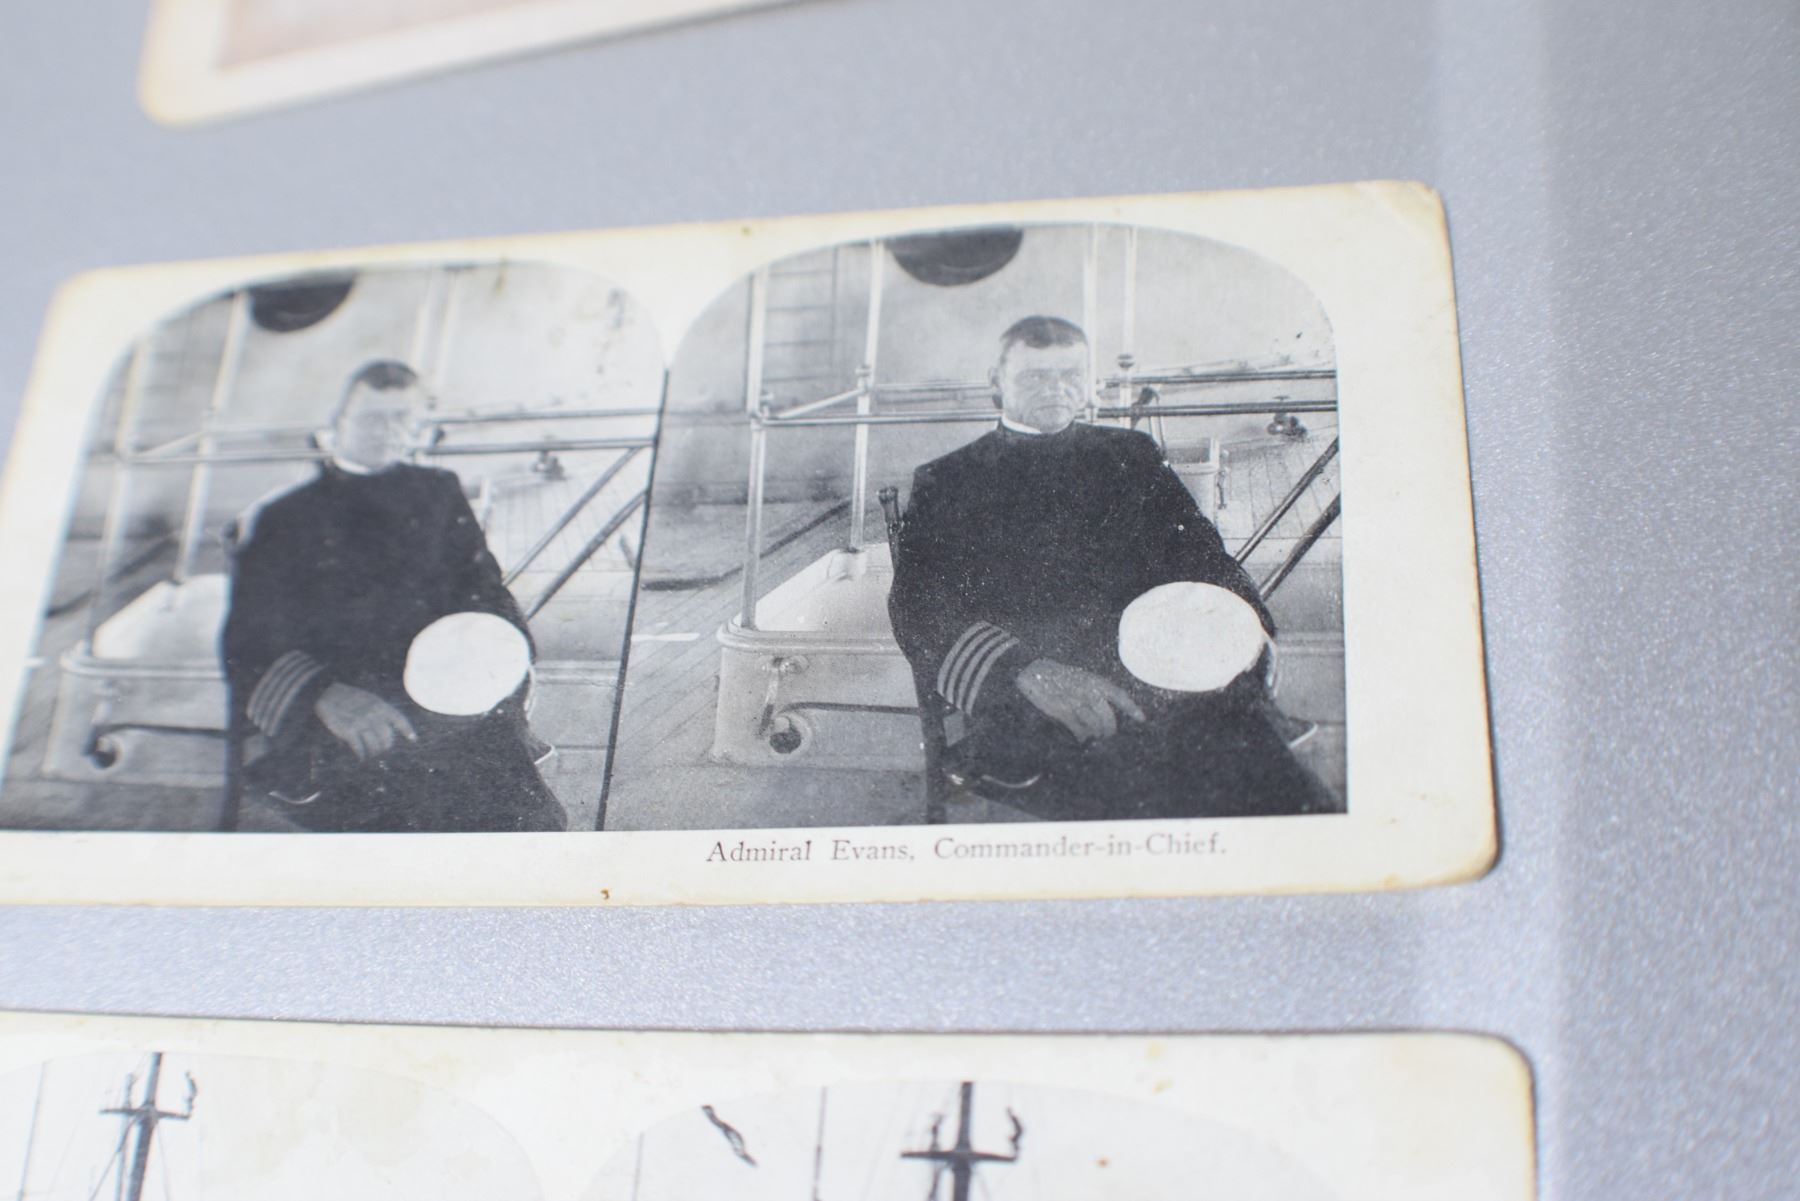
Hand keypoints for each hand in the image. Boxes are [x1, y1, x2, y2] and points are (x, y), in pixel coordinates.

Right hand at [313, 682, 416, 760]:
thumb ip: (380, 711)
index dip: (407, 730)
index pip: (399, 719)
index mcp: (380, 705)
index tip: (413, 739)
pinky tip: (361, 757)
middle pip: (387, 738)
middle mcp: (374, 715)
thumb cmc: (349, 697)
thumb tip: (389, 727)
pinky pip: (359, 748)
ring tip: (370, 754)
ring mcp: (362, 724)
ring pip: (375, 746)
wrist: (327, 693)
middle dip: (385, 746)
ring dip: (373, 752)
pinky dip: (361, 755)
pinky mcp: (349, 731)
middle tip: (381, 750)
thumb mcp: (368, 699)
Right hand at [1014, 658, 1145, 742]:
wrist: (1032, 671)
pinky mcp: (1062, 711)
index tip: (1142, 719)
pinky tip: (1081, 737)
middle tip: (1107, 735)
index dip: (1132, 708)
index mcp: (1094, 680)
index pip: (1119, 695)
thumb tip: (1106, 710)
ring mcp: (1075, 701)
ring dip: (1096, 734)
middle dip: (1109, 729)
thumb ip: (1093, 690)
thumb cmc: (1057, 676)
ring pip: (1094, 725)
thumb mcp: (1079, 676)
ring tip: (1094, 735)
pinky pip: (1078, 729)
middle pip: (1107, 717)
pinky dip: (1082, 735)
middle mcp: (1087, 690)